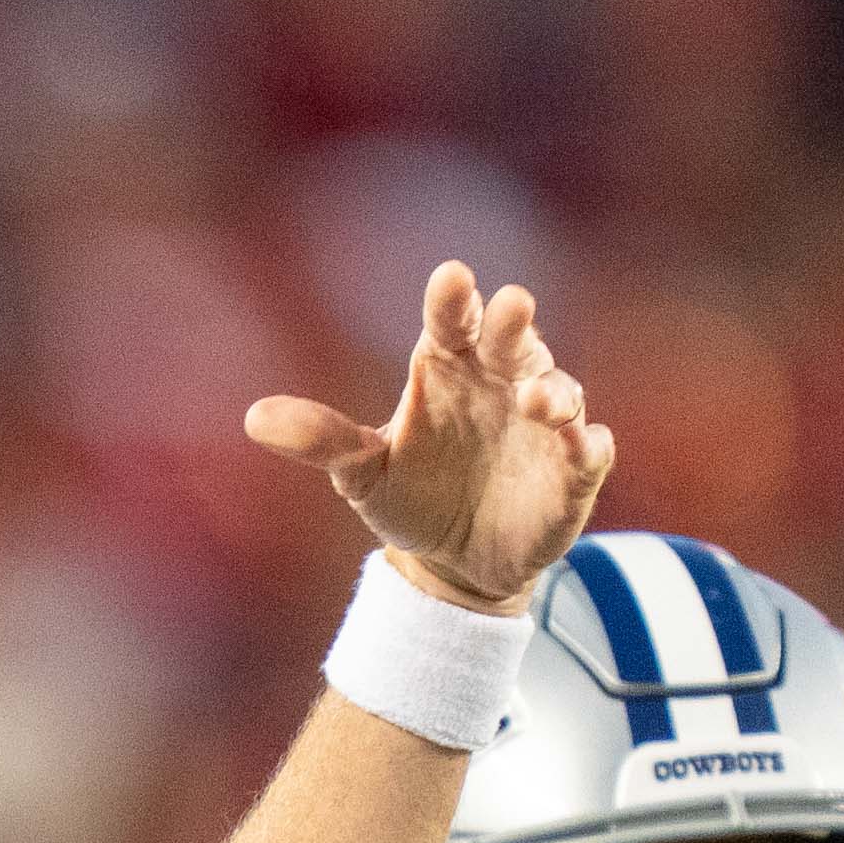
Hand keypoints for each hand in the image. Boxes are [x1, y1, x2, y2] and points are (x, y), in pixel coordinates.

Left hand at [247, 261, 614, 615]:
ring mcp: (543, 426)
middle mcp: (503, 383)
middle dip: (515, 324)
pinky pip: (589, 453)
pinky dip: (589, 447)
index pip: (452, 320)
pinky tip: (585, 446)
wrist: (454, 562)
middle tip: (511, 307)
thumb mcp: (362, 473)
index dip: (453, 299)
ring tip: (537, 399)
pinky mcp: (572, 473)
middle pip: (514, 341)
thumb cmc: (411, 497)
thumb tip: (254, 419)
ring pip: (561, 391)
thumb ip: (322, 441)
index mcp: (450, 367)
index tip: (450, 279)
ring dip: (555, 390)